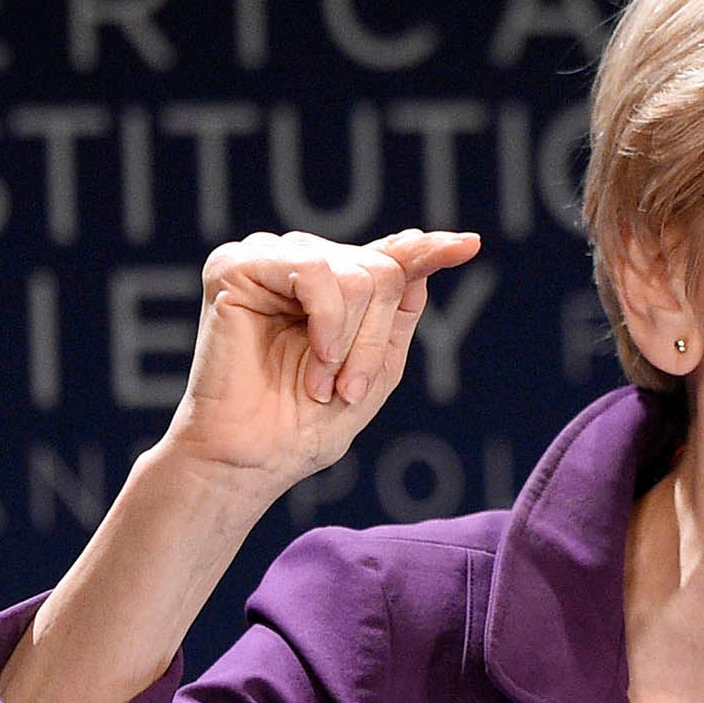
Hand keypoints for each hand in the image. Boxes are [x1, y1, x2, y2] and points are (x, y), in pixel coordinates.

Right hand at [161, 227, 480, 496]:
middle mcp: (305, 264)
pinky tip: (314, 356)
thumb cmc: (307, 422)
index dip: (429, 251)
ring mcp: (270, 261)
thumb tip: (419, 248)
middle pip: (383, 273)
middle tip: (345, 387)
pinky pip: (314, 271)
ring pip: (356, 276)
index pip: (391, 258)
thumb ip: (399, 309)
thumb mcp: (377, 366)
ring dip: (351, 341)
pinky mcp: (236, 266)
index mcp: (337, 288)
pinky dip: (327, 322)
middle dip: (375, 340)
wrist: (253, 458)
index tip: (468, 244)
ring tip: (321, 382)